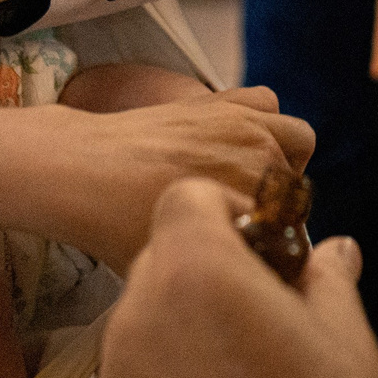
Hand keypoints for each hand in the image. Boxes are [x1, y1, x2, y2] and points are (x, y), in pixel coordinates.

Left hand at [32, 87, 314, 267]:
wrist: (80, 171)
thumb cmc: (118, 229)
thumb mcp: (179, 268)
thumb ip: (225, 269)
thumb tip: (247, 278)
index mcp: (256, 207)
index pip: (294, 233)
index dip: (272, 248)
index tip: (248, 251)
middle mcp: (261, 161)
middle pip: (296, 189)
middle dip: (276, 207)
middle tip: (240, 222)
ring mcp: (246, 124)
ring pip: (297, 141)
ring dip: (281, 161)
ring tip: (247, 181)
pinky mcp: (225, 99)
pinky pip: (268, 103)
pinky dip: (262, 119)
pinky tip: (237, 143)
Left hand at [102, 180, 377, 377]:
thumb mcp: (346, 339)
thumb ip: (327, 278)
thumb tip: (335, 250)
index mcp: (199, 268)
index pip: (186, 198)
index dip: (225, 213)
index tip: (261, 250)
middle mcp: (142, 309)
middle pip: (160, 254)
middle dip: (203, 267)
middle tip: (257, 307)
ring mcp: (117, 371)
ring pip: (142, 315)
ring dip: (181, 321)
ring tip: (239, 367)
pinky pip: (131, 373)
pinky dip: (163, 376)